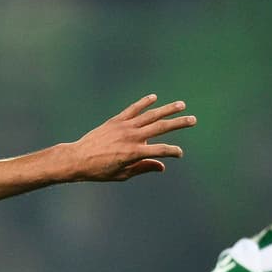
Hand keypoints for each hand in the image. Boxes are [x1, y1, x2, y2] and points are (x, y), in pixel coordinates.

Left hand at [71, 95, 196, 180]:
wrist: (77, 158)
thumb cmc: (99, 170)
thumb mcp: (122, 174)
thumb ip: (143, 168)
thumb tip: (162, 166)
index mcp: (134, 153)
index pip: (161, 150)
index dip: (172, 152)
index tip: (179, 153)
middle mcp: (132, 137)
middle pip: (161, 127)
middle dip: (179, 123)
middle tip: (193, 120)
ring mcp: (124, 127)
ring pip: (150, 115)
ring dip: (167, 109)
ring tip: (181, 105)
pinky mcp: (115, 121)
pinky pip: (132, 110)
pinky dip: (143, 103)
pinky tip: (154, 98)